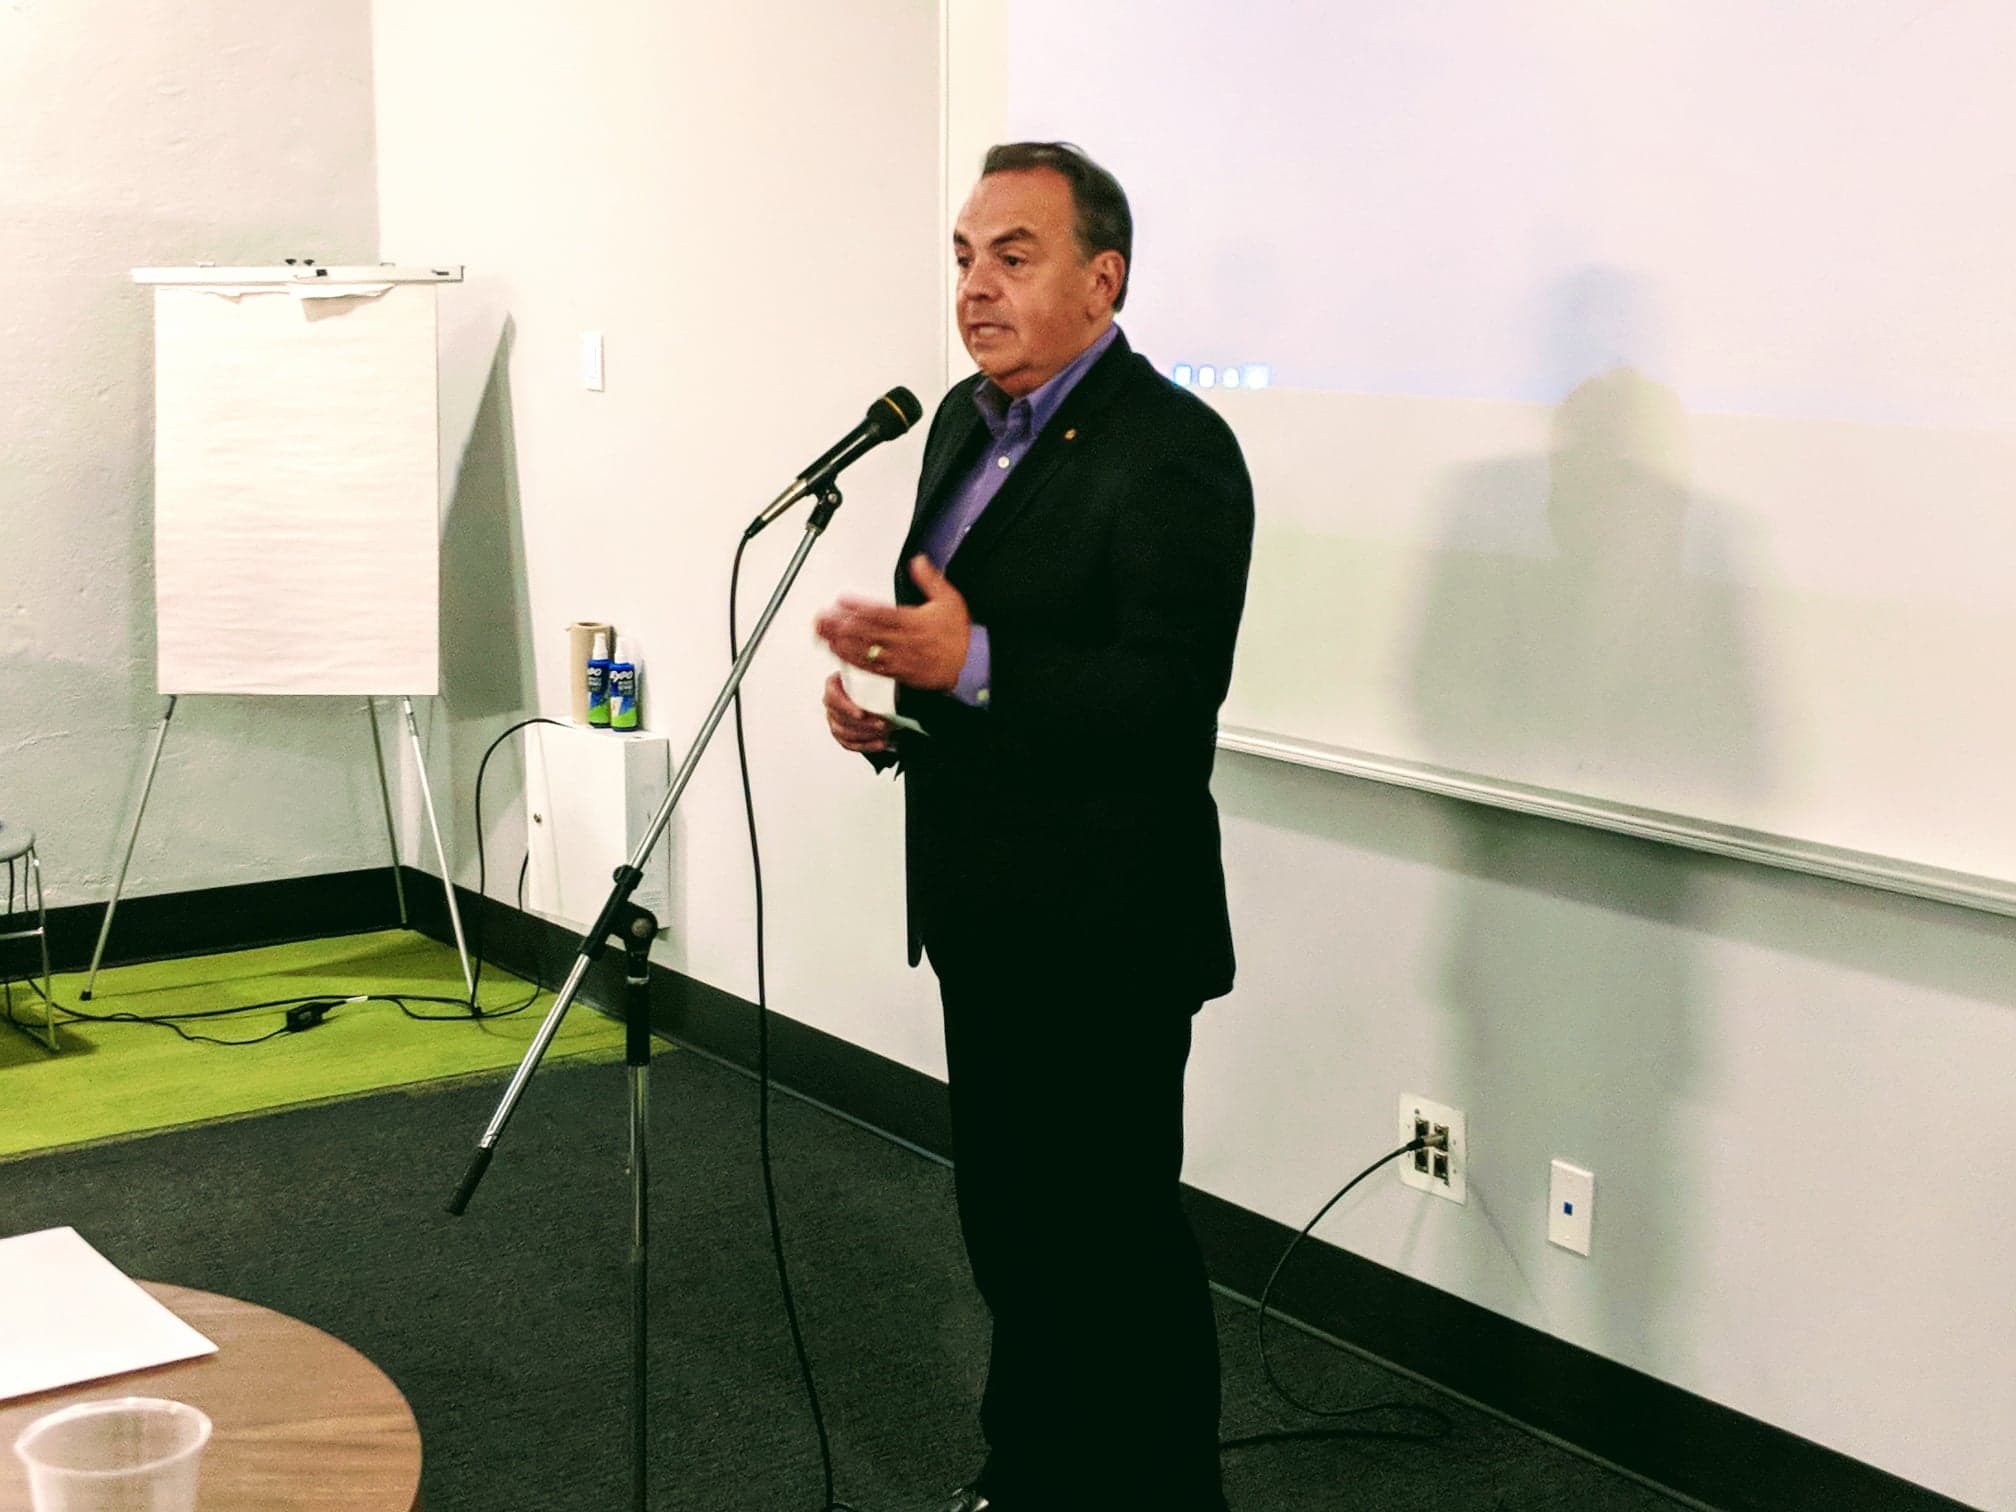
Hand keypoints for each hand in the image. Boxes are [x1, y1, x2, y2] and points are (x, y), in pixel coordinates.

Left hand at [813, 555, 970, 692]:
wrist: (971, 665)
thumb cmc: (959, 635)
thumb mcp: (949, 599)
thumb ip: (930, 579)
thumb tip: (918, 561)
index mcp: (912, 621)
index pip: (880, 612)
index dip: (859, 607)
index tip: (842, 600)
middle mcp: (902, 640)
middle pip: (867, 632)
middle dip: (842, 625)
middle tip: (822, 618)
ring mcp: (898, 657)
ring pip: (865, 650)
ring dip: (842, 642)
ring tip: (823, 635)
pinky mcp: (898, 672)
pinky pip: (872, 667)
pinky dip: (853, 660)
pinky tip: (838, 653)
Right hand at [822, 672, 889, 753]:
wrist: (874, 691)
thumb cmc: (870, 680)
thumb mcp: (870, 673)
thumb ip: (874, 675)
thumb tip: (888, 675)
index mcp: (834, 685)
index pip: (833, 697)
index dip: (846, 707)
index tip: (861, 714)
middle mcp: (831, 704)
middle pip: (840, 718)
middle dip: (864, 724)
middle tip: (883, 724)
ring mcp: (834, 721)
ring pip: (844, 733)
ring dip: (866, 734)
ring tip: (886, 732)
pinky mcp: (842, 735)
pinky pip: (850, 744)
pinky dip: (867, 745)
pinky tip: (882, 744)